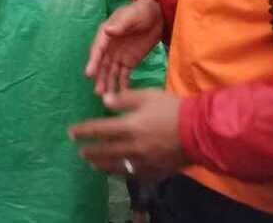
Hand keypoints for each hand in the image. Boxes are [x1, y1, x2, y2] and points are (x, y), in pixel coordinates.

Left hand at [69, 89, 189, 181]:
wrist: (201, 130)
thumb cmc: (173, 109)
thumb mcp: (147, 96)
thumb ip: (124, 99)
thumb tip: (103, 101)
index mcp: (130, 126)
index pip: (99, 130)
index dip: (83, 132)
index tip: (71, 133)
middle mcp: (134, 146)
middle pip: (105, 152)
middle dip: (90, 151)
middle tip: (80, 151)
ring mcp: (145, 161)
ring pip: (117, 166)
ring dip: (102, 165)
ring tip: (92, 163)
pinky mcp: (156, 170)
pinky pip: (135, 175)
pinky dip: (123, 172)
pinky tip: (117, 171)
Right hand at [85, 0, 163, 94]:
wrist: (156, 15)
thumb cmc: (141, 12)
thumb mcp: (131, 16)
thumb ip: (120, 25)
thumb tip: (108, 31)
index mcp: (106, 35)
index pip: (98, 50)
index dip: (93, 62)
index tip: (89, 74)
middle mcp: (109, 47)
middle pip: (102, 65)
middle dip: (100, 78)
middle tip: (99, 92)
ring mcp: (118, 55)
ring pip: (111, 72)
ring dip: (109, 84)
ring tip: (108, 98)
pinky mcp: (129, 61)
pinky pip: (124, 74)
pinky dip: (122, 84)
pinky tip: (123, 94)